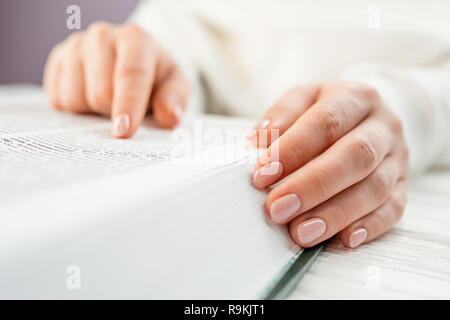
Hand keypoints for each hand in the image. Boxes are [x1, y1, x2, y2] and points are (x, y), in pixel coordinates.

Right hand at [43, 22, 189, 137]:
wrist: (134, 63)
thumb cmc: (156, 78)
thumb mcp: (176, 87)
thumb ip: (175, 100)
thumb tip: (169, 117)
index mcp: (135, 39)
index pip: (130, 75)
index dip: (127, 106)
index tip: (123, 132)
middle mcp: (102, 37)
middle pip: (100, 93)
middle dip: (113, 112)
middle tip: (126, 111)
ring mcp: (75, 47)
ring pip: (74, 99)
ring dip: (93, 112)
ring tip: (109, 102)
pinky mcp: (57, 61)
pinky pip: (57, 100)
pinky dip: (75, 109)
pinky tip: (91, 99)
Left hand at [249, 81, 408, 247]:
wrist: (371, 118)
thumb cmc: (328, 112)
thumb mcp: (304, 99)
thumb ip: (282, 114)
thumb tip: (260, 140)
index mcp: (356, 97)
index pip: (326, 122)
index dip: (293, 150)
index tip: (261, 175)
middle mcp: (383, 126)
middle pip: (354, 156)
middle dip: (313, 186)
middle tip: (277, 209)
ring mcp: (398, 158)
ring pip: (374, 187)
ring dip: (336, 213)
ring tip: (301, 232)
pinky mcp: (403, 186)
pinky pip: (394, 208)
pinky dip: (369, 226)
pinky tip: (344, 239)